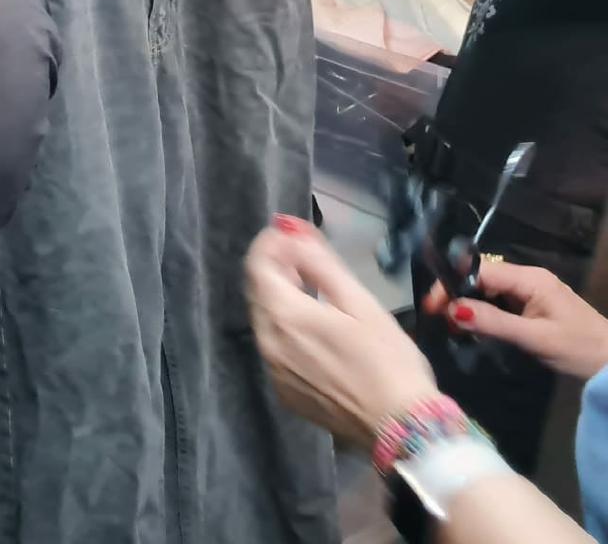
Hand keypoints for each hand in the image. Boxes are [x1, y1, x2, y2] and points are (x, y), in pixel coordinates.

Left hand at [246, 218, 440, 449]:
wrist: (402, 428)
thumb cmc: (388, 359)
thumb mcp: (359, 302)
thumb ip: (319, 262)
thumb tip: (290, 230)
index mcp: (284, 316)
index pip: (256, 265)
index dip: (270, 243)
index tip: (291, 233)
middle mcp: (267, 343)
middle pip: (258, 292)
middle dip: (276, 268)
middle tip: (304, 258)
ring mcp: (273, 371)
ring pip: (265, 320)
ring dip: (281, 299)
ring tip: (313, 290)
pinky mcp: (284, 392)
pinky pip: (275, 349)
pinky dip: (287, 330)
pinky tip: (316, 332)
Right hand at [424, 260, 607, 379]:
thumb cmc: (578, 349)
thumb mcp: (534, 338)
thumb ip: (493, 323)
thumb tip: (452, 309)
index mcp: (529, 278)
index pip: (479, 271)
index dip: (452, 285)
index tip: (431, 306)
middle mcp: (528, 278)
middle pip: (482, 278)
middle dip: (457, 296)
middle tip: (440, 321)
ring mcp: (532, 292)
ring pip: (489, 291)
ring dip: (470, 306)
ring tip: (454, 328)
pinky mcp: (534, 307)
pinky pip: (501, 302)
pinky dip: (485, 313)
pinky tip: (477, 329)